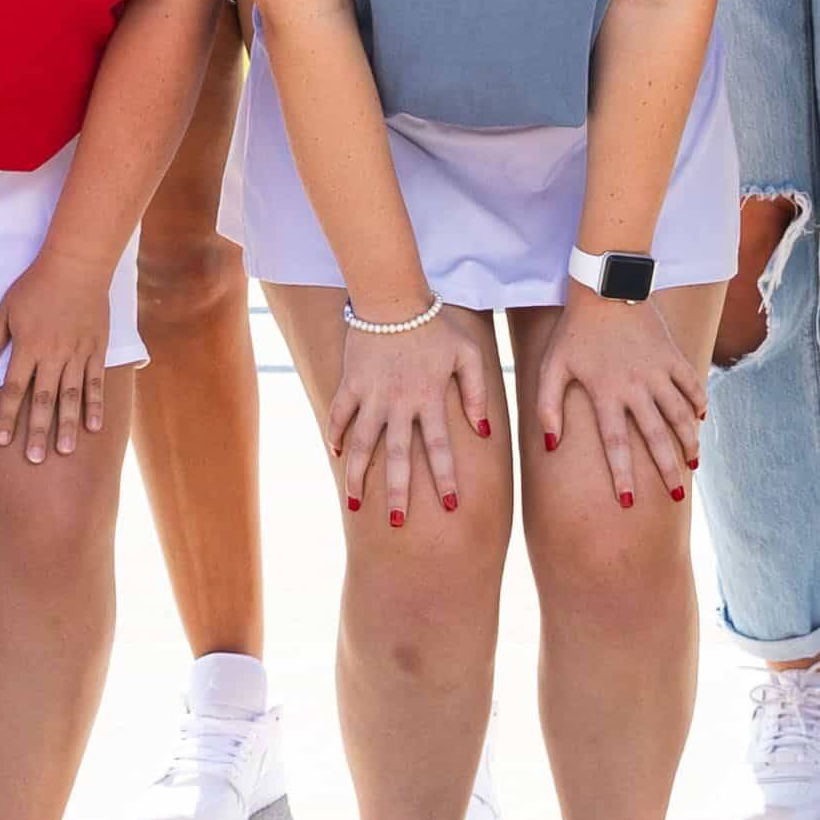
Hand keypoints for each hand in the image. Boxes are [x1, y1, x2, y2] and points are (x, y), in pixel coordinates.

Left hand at [0, 250, 115, 465]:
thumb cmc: (35, 286)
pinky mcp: (97, 349)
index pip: (13, 389)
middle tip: (35, 459)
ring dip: (66, 424)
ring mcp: (78, 353)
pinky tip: (93, 427)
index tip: (1, 441)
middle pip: (43, 399)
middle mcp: (53, 355)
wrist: (76, 265)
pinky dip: (95, 405)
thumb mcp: (4, 310)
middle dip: (38, 430)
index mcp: (27, 347)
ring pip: (71, 395)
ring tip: (63, 450)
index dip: (7, 416)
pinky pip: (95, 382)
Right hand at [324, 306, 488, 529]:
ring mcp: (371, 394)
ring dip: (358, 475)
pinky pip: (339, 414)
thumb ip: (478, 391)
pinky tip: (335, 455)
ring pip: (361, 443)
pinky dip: (335, 435)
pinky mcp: (351, 382)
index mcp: (429, 398)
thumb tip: (483, 430)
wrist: (392, 295)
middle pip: (398, 456)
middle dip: (398, 492)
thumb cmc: (436, 323)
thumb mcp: (468, 353)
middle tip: (397, 523)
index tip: (450, 506)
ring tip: (355, 503)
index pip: (439, 448)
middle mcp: (398, 402)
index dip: (445, 478)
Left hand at [537, 295, 707, 513]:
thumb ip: (548, 407)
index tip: (628, 502)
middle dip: (666, 469)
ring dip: (689, 441)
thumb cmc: (574, 330)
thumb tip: (550, 446)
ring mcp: (658, 370)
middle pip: (655, 436)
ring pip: (680, 414)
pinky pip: (692, 384)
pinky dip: (699, 403)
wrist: (605, 286)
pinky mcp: (672, 354)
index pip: (615, 444)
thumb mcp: (552, 366)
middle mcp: (636, 386)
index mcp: (606, 392)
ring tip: (693, 465)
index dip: (622, 474)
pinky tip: (701, 420)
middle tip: (676, 496)